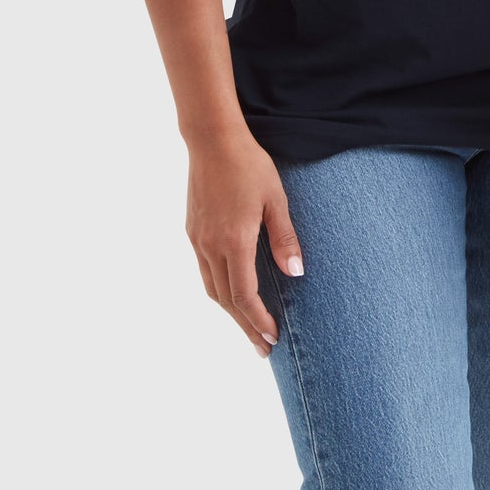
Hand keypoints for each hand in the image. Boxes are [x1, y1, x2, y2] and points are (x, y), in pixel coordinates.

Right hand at [184, 127, 303, 356]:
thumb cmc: (250, 166)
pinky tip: (232, 293)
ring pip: (212, 289)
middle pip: (226, 301)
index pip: (244, 295)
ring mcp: (198, 240)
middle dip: (245, 326)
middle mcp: (210, 246)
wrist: (213, 141)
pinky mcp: (193, 232)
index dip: (258, 320)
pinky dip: (219, 290)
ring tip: (249, 327)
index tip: (272, 338)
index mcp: (233, 241)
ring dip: (231, 312)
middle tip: (263, 348)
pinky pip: (204, 271)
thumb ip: (285, 238)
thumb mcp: (276, 199)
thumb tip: (296, 274)